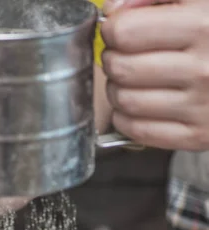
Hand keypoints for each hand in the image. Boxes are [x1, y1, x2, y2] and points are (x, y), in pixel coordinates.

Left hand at [101, 0, 208, 149]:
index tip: (118, 31)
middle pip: (122, 69)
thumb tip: (114, 10)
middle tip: (120, 57)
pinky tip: (134, 106)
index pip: (127, 32)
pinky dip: (125, 119)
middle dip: (112, 61)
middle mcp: (204, 68)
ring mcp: (201, 106)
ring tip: (128, 81)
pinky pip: (139, 131)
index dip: (113, 30)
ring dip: (116, 91)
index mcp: (204, 25)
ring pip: (126, 102)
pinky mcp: (198, 135)